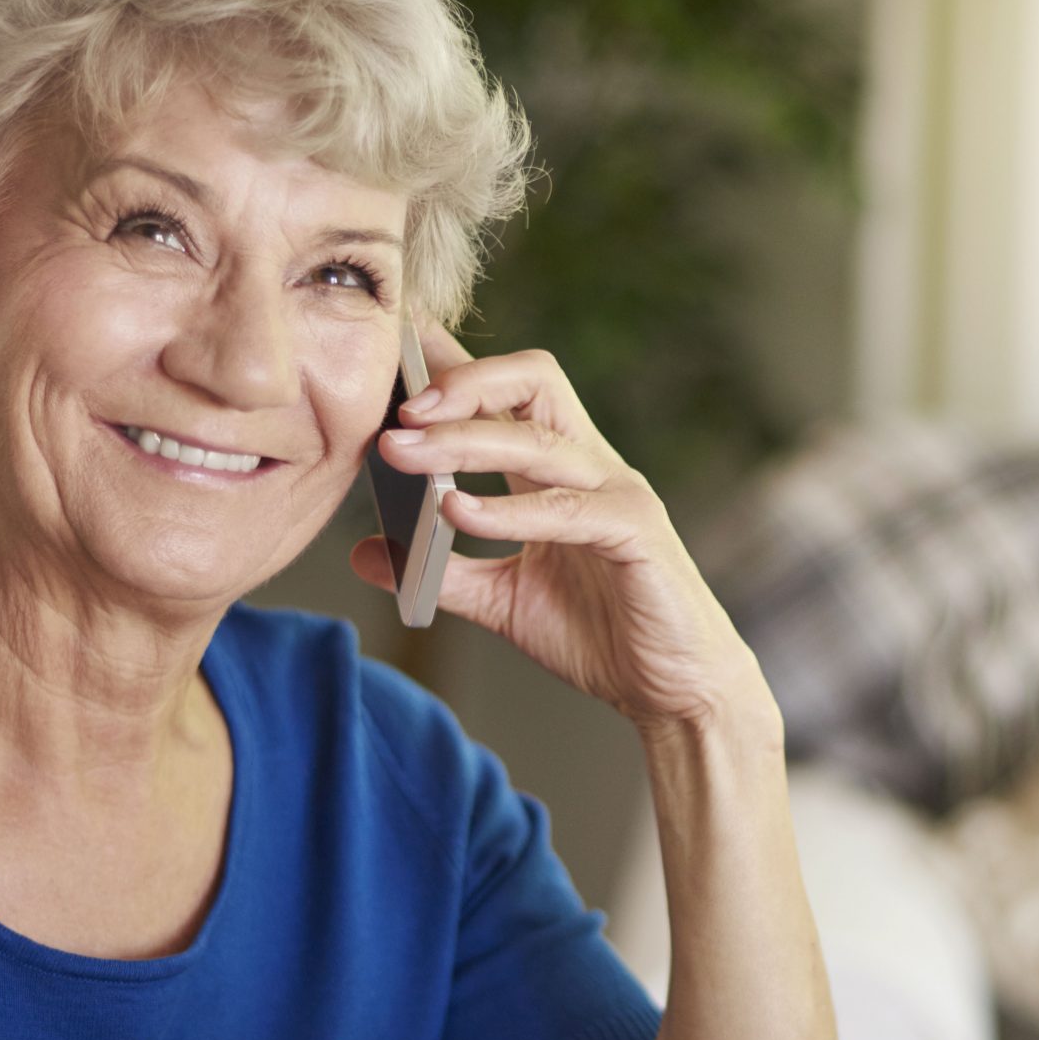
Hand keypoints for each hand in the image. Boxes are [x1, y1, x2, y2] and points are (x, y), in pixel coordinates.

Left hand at [350, 322, 776, 733]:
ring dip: (464, 441)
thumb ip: (441, 572)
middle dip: (463, 383)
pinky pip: (568, 509)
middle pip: (533, 381)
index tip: (395, 350)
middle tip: (398, 408)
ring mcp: (617, 494)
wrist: (672, 689)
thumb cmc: (601, 635)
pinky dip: (510, 509)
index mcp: (559, 471)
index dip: (454, 364)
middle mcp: (590, 466)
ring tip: (403, 451)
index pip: (507, 391)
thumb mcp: (503, 600)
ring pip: (540, 440)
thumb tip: (366, 553)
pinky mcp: (637, 533)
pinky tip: (459, 514)